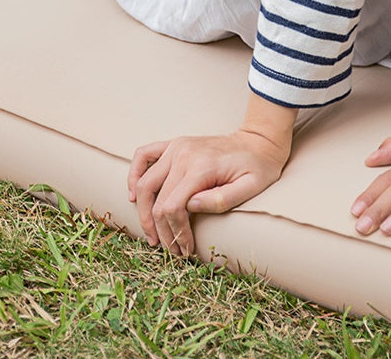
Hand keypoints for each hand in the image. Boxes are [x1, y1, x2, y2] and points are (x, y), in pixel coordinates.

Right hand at [127, 129, 289, 255]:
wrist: (257, 141)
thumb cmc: (258, 167)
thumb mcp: (251, 187)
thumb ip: (222, 199)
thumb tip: (191, 207)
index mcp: (201, 167)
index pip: (173, 206)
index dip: (175, 233)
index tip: (185, 249)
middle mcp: (183, 154)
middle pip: (156, 199)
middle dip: (160, 230)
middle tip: (170, 250)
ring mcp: (176, 147)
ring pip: (145, 182)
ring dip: (143, 211)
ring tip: (151, 233)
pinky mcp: (174, 144)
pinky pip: (143, 155)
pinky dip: (134, 174)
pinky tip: (133, 195)